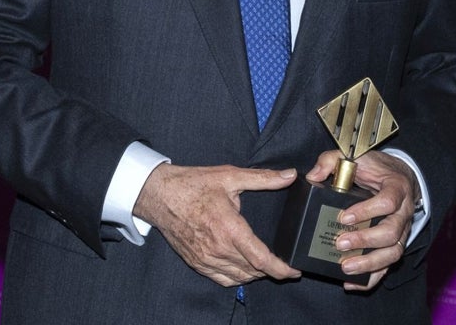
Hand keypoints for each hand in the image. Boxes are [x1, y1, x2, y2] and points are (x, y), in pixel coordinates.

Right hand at [133, 163, 301, 286]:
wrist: (161, 195)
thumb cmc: (194, 185)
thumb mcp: (230, 176)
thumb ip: (263, 178)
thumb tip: (290, 175)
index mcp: (229, 229)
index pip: (261, 259)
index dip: (281, 269)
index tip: (294, 270)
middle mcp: (218, 249)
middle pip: (253, 271)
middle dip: (272, 270)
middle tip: (285, 262)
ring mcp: (206, 259)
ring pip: (239, 278)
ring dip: (256, 275)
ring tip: (269, 266)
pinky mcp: (197, 263)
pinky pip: (222, 279)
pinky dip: (237, 278)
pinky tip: (245, 270)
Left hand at [305, 150, 420, 290]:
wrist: (400, 176)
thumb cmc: (376, 167)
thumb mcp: (357, 156)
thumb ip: (332, 160)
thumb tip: (313, 175)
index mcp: (397, 187)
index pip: (388, 202)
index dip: (367, 211)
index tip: (344, 217)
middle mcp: (404, 212)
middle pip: (391, 232)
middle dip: (365, 241)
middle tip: (340, 244)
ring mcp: (402, 230)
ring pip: (393, 253)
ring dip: (369, 263)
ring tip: (345, 268)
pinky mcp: (395, 244)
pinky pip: (388, 266)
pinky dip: (372, 278)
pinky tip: (351, 283)